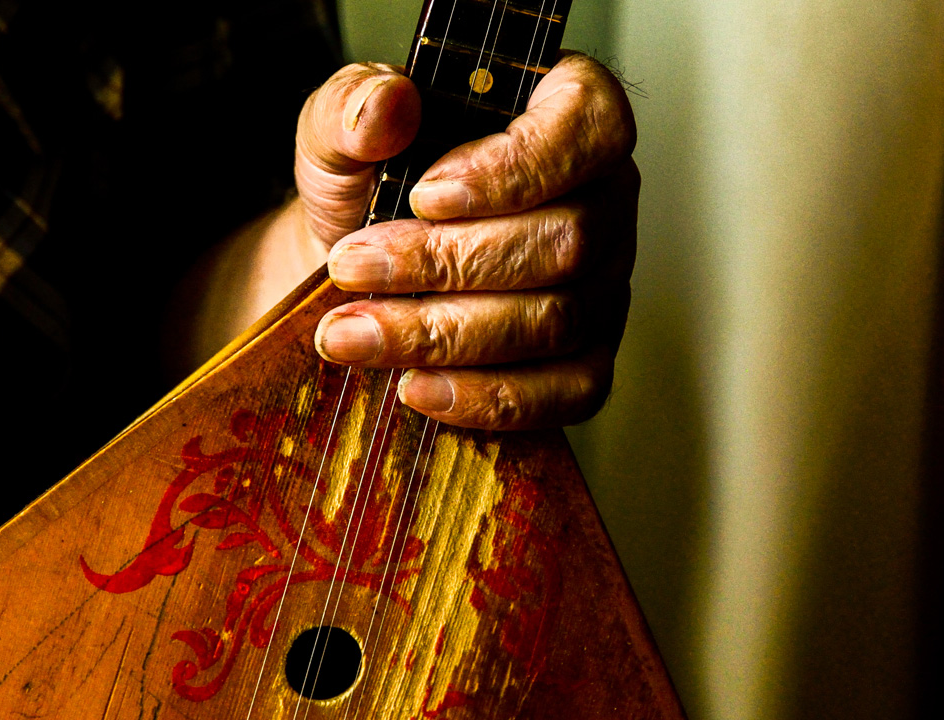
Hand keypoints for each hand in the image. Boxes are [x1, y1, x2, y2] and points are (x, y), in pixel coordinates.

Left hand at [295, 54, 637, 429]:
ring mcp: (604, 285)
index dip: (516, 168)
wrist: (357, 271)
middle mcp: (603, 198)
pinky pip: (567, 393)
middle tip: (352, 270)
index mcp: (568, 113)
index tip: (426, 195)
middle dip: (445, 265)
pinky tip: (416, 388)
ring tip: (354, 336)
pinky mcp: (586, 359)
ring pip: (556, 321)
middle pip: (564, 241)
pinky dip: (487, 398)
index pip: (589, 126)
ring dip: (444, 334)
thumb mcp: (339, 132)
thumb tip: (385, 108)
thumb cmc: (367, 188)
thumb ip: (350, 105)